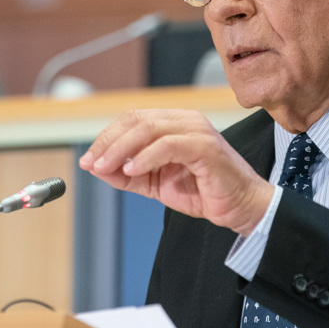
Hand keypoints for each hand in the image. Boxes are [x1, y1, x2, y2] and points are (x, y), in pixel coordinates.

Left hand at [78, 108, 274, 235]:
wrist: (240, 208)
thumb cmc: (203, 191)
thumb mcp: (155, 183)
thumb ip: (127, 174)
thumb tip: (96, 167)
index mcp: (173, 124)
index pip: (132, 120)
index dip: (106, 137)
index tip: (88, 159)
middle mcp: (184, 120)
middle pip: (136, 120)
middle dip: (108, 142)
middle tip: (91, 163)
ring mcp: (196, 130)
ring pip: (148, 128)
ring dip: (120, 149)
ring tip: (105, 168)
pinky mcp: (205, 146)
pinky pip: (168, 145)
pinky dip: (145, 157)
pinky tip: (132, 169)